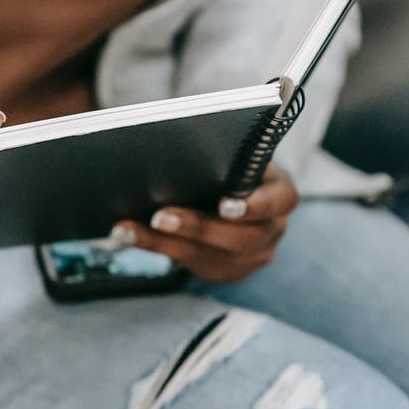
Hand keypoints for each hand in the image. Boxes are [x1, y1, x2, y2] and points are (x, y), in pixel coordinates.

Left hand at [112, 165, 297, 283]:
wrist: (227, 190)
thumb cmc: (228, 164)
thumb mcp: (233, 154)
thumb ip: (218, 151)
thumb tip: (173, 138)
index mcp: (280, 194)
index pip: (280, 201)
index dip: (255, 206)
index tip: (224, 206)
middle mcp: (271, 229)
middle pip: (240, 238)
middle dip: (196, 228)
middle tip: (159, 217)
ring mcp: (251, 256)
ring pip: (208, 257)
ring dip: (164, 243)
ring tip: (127, 230)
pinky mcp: (225, 271)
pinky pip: (190, 265)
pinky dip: (156, 248)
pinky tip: (128, 235)